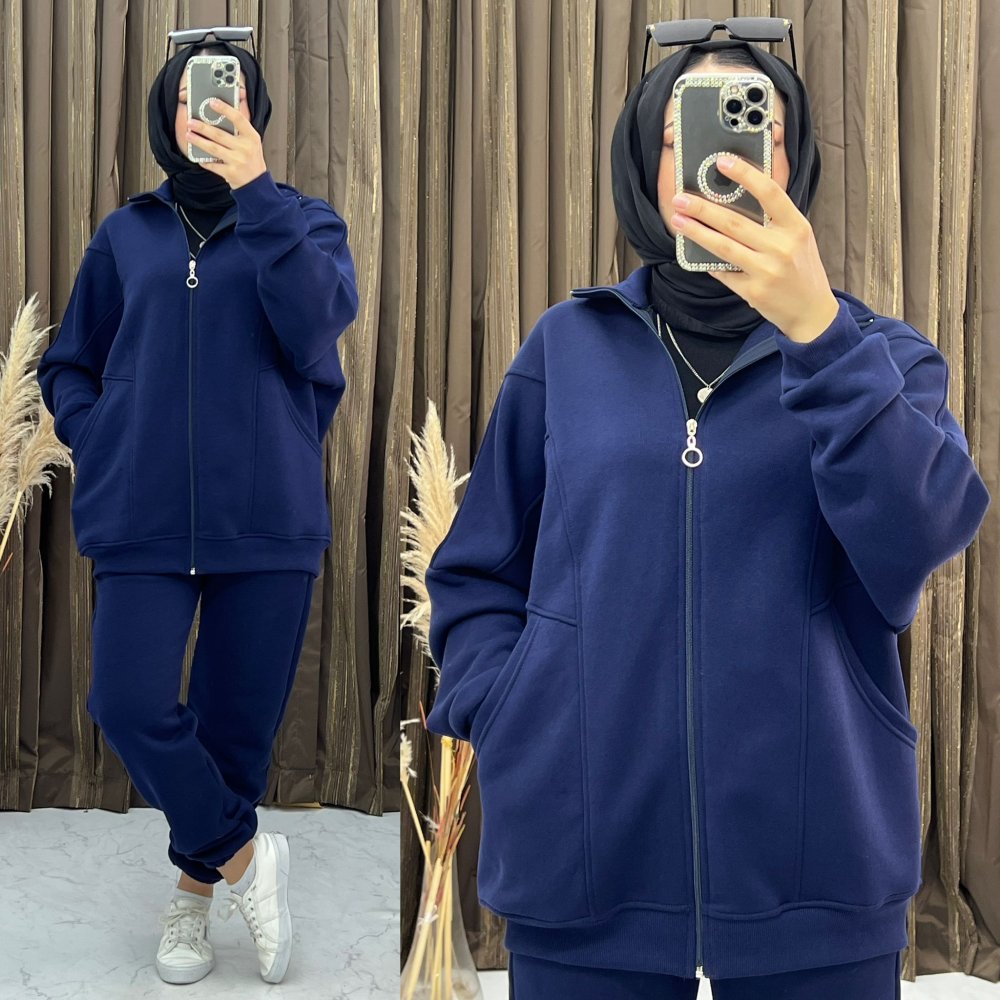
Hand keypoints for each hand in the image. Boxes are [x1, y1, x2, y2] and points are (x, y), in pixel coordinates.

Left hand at [186, 98, 266, 189]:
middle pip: (219, 135)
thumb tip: (222, 112)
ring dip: (199, 141)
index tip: (212, 102)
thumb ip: (240, 128)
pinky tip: (197, 156)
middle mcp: (245, 148)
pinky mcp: (231, 173)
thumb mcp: (252, 141)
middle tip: (190, 122)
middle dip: (202, 127)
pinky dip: (204, 161)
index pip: (238, 119)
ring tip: (188, 135)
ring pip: (213, 149)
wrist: (257, 183)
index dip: (225, 109)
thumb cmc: (252, 159)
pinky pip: (213, 165)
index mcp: (251, 137)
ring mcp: (238, 161)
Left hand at [669, 155, 838, 342]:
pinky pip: (723, 272)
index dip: (745, 174)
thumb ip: (775, 219)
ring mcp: (766, 271)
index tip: (722, 162)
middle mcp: (782, 247)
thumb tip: (735, 198)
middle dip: (703, 208)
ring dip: (696, 232)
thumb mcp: (798, 237)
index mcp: (796, 227)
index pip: (769, 193)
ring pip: (723, 246)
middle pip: (735, 222)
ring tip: (678, 220)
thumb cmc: (801, 268)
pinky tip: (692, 250)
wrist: (812, 311)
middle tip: (680, 198)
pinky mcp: (753, 291)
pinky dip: (707, 260)